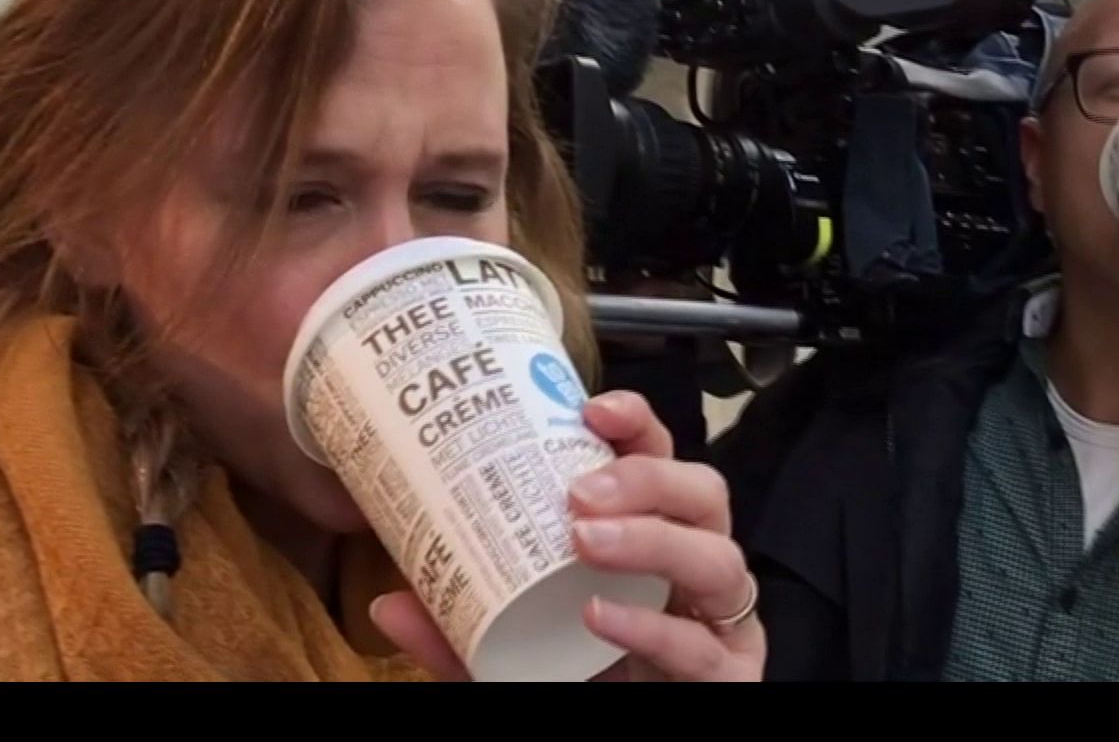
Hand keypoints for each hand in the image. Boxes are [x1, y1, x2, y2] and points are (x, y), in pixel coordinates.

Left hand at [371, 390, 763, 681]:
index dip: (636, 424)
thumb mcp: (507, 651)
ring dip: (652, 539)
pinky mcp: (729, 674)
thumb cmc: (578, 679)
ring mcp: (719, 623)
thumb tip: (389, 603)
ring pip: (717, 558)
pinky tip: (601, 614)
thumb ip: (457, 629)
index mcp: (650, 537)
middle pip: (703, 493)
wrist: (614, 730)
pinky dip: (650, 626)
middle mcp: (693, 569)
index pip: (659, 459)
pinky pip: (702, 644)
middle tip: (579, 488)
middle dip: (648, 476)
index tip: (591, 408)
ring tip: (584, 540)